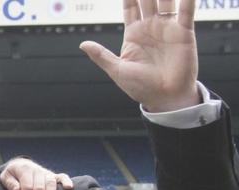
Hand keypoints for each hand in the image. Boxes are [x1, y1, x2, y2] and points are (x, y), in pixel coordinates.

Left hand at [0, 157, 73, 189]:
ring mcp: (47, 172)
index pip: (27, 186)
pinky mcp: (54, 175)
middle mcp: (37, 170)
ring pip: (51, 184)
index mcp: (24, 169)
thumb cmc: (12, 175)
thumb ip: (10, 184)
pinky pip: (62, 177)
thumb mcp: (5, 177)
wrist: (21, 165)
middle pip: (39, 187)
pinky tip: (69, 188)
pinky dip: (66, 181)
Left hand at [79, 0, 198, 111]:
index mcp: (133, 34)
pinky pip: (186, 11)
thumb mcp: (117, 70)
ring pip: (166, 1)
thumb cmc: (141, 87)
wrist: (165, 98)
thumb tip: (83, 44)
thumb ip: (101, 55)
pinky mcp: (184, 32)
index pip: (130, 7)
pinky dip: (187, 0)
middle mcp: (151, 27)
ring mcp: (167, 28)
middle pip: (147, 0)